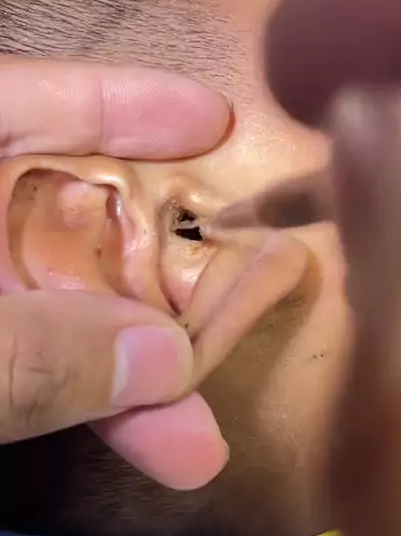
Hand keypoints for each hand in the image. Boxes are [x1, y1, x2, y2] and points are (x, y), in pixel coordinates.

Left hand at [0, 56, 229, 488]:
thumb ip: (25, 351)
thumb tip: (161, 360)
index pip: (22, 100)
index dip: (118, 101)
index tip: (209, 117)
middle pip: (62, 212)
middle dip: (153, 256)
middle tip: (242, 275)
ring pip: (54, 305)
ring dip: (130, 362)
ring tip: (201, 423)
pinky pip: (31, 360)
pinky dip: (81, 396)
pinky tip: (151, 435)